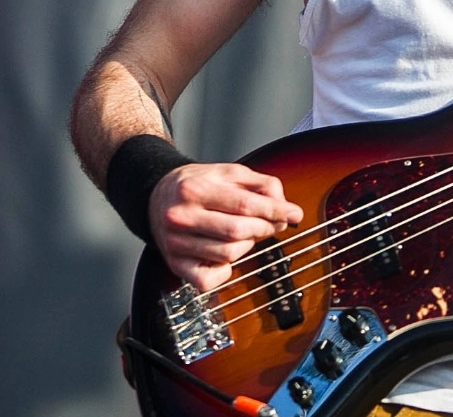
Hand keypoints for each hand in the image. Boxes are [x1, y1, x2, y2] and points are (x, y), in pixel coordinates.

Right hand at [150, 162, 303, 291]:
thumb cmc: (198, 185)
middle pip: (237, 231)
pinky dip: (224, 271)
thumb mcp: (229, 173)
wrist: (157, 196)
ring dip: (247, 246)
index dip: (275, 211)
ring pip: (228, 254)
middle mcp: (181, 217)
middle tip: (274, 223)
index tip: (295, 214)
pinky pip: (208, 280)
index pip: (244, 205)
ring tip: (247, 233)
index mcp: (194, 189)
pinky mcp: (174, 264)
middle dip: (264, 228)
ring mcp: (175, 243)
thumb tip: (285, 206)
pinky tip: (225, 255)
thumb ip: (261, 184)